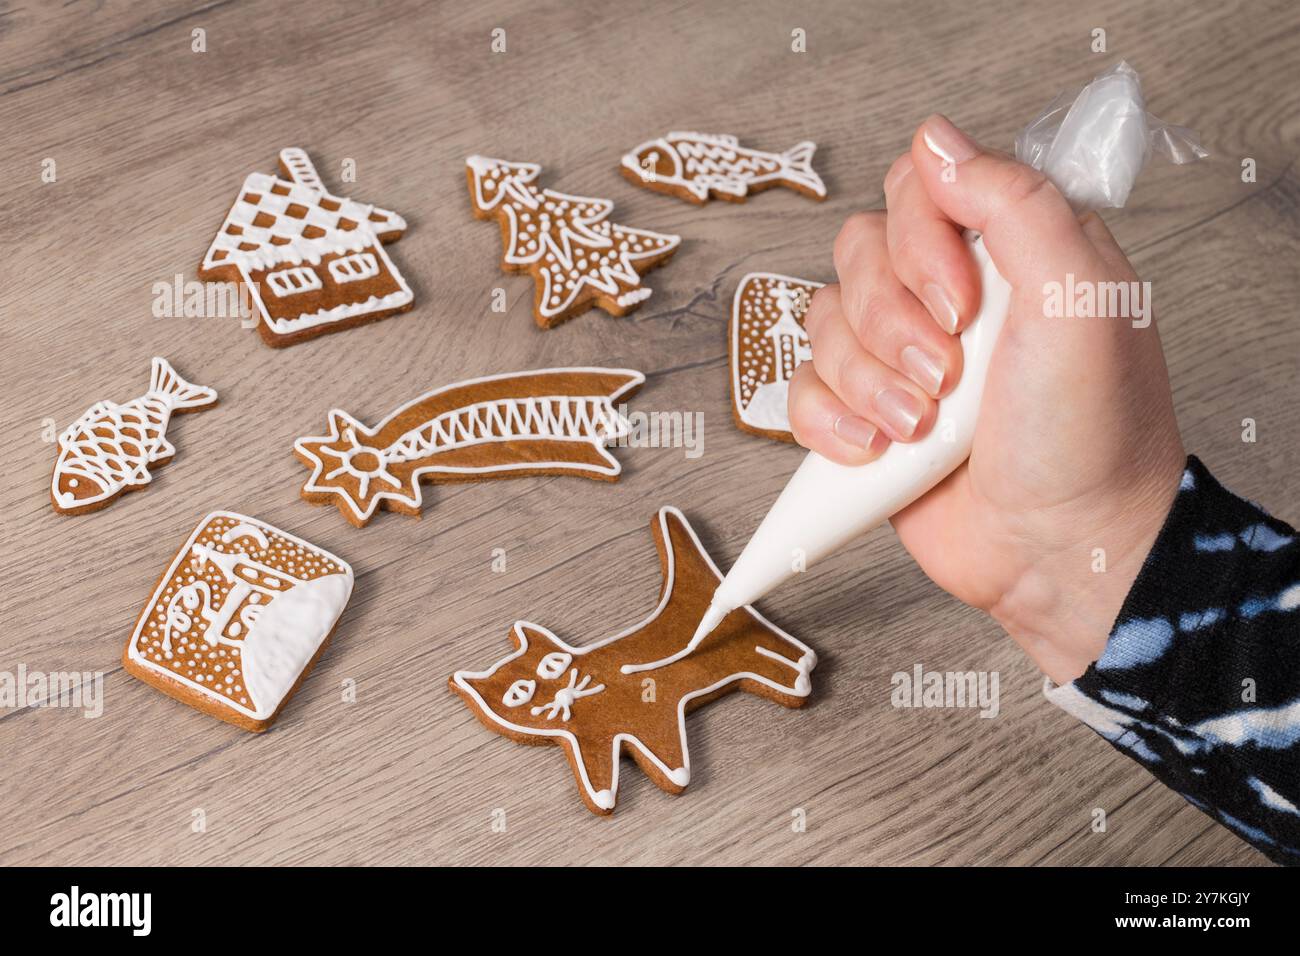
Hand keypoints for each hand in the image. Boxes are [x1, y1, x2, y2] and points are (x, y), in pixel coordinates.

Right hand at [788, 115, 1186, 682]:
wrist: (1062, 550)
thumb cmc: (1092, 434)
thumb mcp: (1082, 296)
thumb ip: (1015, 201)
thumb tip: (936, 141)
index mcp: (1007, 251)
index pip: (916, 190)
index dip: (918, 241)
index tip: (962, 303)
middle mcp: (950, 297)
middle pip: (858, 255)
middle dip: (893, 325)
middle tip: (949, 376)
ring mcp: (903, 358)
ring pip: (824, 324)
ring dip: (869, 382)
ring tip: (922, 426)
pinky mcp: (867, 416)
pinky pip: (804, 391)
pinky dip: (832, 423)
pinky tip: (880, 450)